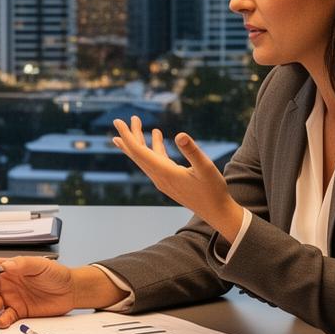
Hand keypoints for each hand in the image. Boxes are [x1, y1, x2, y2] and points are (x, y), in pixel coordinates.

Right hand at [0, 256, 124, 329]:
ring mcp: (12, 298)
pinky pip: (6, 317)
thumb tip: (6, 266)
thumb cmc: (56, 274)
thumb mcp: (40, 265)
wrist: (71, 291)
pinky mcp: (19, 311)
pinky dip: (2, 320)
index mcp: (10, 268)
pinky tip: (2, 322)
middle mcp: (7, 283)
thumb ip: (22, 264)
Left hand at [110, 116, 243, 237]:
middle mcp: (159, 177)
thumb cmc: (213, 190)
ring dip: (139, 142)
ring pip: (145, 158)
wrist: (216, 212)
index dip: (128, 135)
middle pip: (138, 154)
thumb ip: (192, 151)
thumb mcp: (206, 168)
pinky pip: (155, 162)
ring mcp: (163, 180)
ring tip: (134, 126)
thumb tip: (180, 135)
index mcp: (165, 172)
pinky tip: (156, 137)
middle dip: (129, 136)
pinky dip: (153, 149)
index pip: (139, 151)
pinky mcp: (169, 181)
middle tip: (118, 121)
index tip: (118, 122)